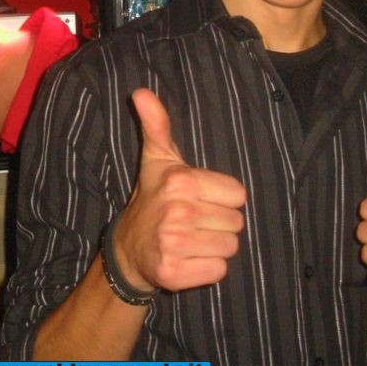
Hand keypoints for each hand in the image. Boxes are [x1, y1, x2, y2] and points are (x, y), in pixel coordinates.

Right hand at [114, 88, 246, 292]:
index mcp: (181, 180)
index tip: (201, 198)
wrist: (127, 248)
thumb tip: (141, 91)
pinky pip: (219, 271)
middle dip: (220, 222)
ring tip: (192, 238)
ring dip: (215, 246)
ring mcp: (173, 244)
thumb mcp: (158, 157)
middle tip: (196, 220)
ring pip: (230, 247)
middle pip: (237, 222)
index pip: (239, 194)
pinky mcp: (173, 274)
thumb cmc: (153, 196)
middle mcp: (177, 211)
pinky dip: (208, 268)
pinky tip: (189, 258)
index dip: (223, 198)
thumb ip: (157, 123)